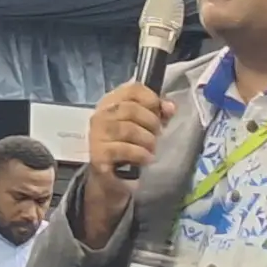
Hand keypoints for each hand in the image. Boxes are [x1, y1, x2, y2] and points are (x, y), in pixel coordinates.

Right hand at [81, 83, 174, 242]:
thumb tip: (170, 107)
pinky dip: (140, 154)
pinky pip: (123, 149)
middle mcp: (101, 114)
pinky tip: (146, 159)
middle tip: (157, 135)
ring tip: (151, 149)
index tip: (160, 113)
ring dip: (147, 140)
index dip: (151, 98)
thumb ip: (158, 113)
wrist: (110, 178)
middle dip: (151, 123)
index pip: (133, 88)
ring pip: (128, 129)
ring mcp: (96, 134)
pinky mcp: (98, 154)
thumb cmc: (128, 146)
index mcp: (111, 102)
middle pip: (131, 108)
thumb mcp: (145, 126)